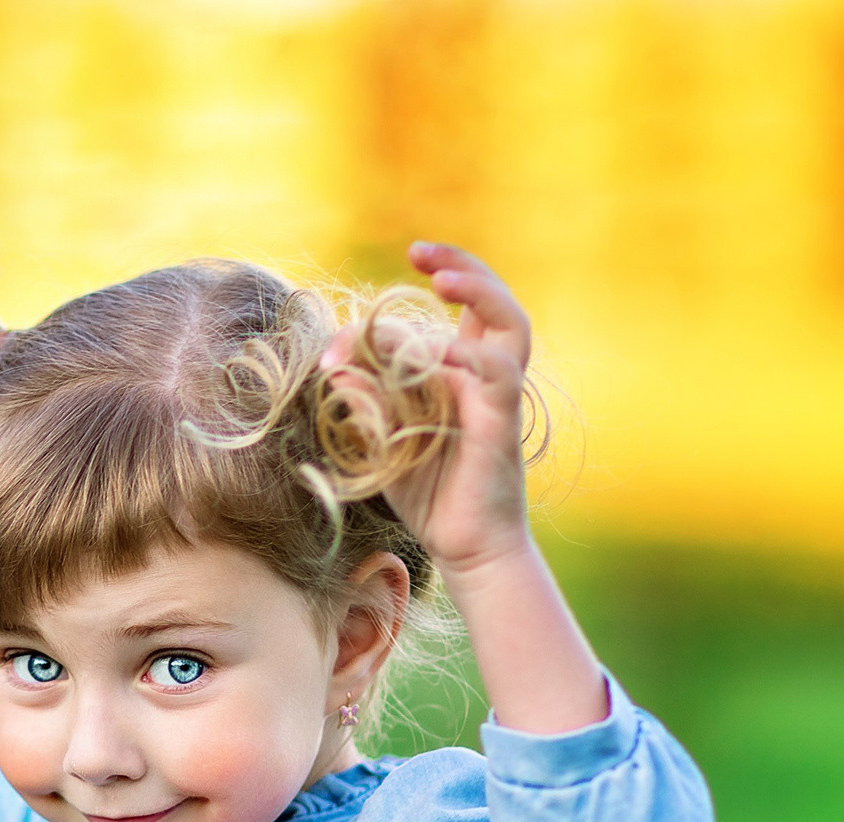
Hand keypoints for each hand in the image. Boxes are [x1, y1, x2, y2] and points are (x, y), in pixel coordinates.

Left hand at [336, 242, 537, 581]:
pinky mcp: (502, 421)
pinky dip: (465, 355)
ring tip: (442, 277)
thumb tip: (336, 369)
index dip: (388, 317)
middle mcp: (484, 377)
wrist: (466, 548)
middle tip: (420, 250)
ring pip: (507, 324)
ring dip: (478, 292)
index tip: (344, 332)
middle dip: (461, 265)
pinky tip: (433, 353)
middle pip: (493, 302)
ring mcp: (498, 395)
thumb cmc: (428, 497)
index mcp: (457, 376)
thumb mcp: (383, 444)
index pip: (437, 321)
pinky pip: (497, 373)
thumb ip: (364, 406)